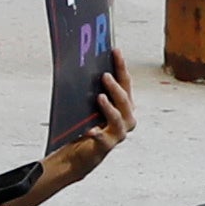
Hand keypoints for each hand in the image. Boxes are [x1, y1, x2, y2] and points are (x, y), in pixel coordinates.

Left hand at [54, 54, 138, 184]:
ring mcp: (117, 133)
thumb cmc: (86, 126)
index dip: (121, 66)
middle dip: (116, 87)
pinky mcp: (106, 146)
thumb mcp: (90, 105)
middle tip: (104, 76)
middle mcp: (125, 119)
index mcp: (123, 105)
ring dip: (109, 107)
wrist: (79, 154)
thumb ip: (92, 90)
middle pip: (125, 100)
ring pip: (118, 118)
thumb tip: (82, 64)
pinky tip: (90, 130)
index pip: (125, 82)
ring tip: (100, 97)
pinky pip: (103, 139)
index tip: (115, 51)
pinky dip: (97, 133)